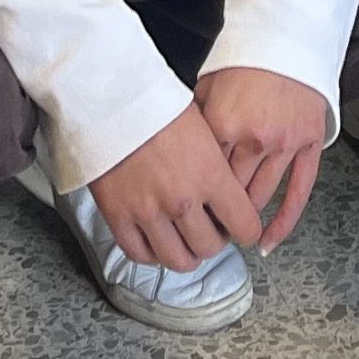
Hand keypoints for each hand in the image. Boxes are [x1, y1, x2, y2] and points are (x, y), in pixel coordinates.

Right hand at [86, 101, 268, 275]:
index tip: (242, 227)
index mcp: (210, 175)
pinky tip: (156, 241)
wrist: (112, 98)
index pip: (245, 226)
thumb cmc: (157, 104)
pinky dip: (152, 253)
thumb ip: (217, 164)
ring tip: (185, 240)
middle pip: (210, 248)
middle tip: (211, 230)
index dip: (246, 229)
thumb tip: (230, 188)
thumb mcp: (205, 126)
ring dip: (186, 254)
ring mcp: (149, 212)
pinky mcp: (118, 216)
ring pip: (178, 260)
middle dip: (215, 242)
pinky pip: (140, 254)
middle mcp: (182, 200)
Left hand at [195, 67, 332, 250]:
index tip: (186, 211)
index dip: (194, 198)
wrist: (287, 36)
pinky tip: (269, 241)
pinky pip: (298, 192)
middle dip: (216, 213)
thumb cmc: (245, 61)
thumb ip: (197, 129)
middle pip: (229, 194)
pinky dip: (283, 222)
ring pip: (260, 197)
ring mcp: (284, 143)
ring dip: (244, 219)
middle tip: (205, 225)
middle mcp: (254, 138)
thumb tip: (180, 163)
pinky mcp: (308, 143)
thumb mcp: (206, 90)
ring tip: (232, 230)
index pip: (204, 178)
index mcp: (224, 125)